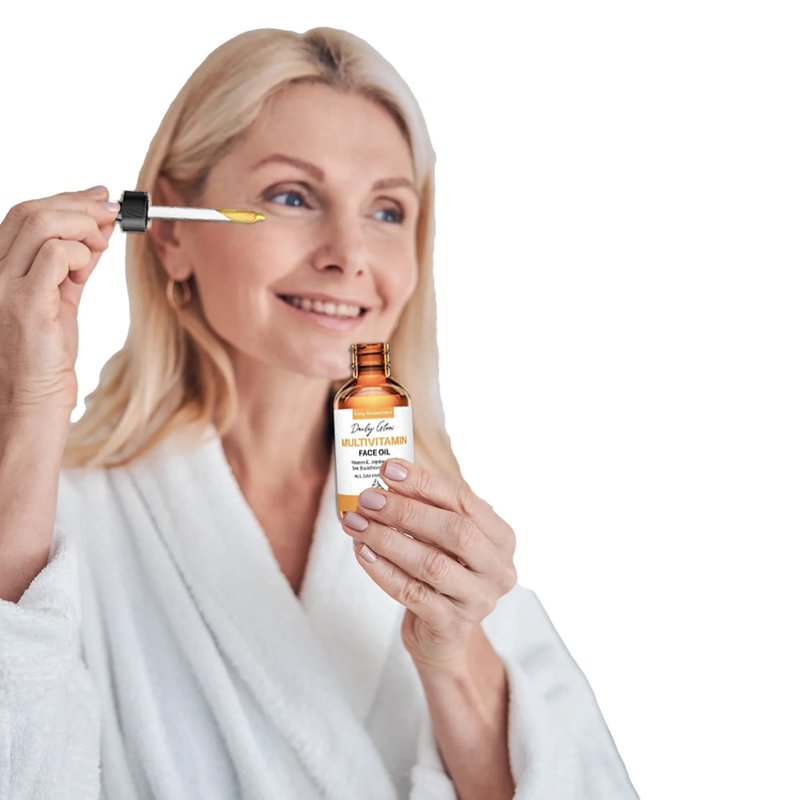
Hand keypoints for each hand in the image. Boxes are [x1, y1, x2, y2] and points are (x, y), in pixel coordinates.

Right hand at [0, 185, 117, 416]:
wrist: (30, 400)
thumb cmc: (46, 356)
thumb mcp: (61, 300)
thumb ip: (74, 266)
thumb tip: (97, 232)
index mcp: (0, 267)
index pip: (25, 214)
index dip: (66, 199)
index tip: (99, 198)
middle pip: (30, 211)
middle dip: (79, 205)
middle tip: (111, 214)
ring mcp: (3, 286)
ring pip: (40, 224)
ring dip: (82, 225)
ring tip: (103, 243)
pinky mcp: (24, 303)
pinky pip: (51, 255)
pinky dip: (78, 252)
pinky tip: (89, 265)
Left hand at [341, 458, 517, 670]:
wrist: (444, 634)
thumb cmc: (443, 573)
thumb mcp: (445, 539)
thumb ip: (428, 508)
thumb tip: (388, 476)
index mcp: (501, 538)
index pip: (464, 500)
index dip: (425, 482)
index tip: (388, 470)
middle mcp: (498, 569)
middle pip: (454, 531)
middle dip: (406, 511)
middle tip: (368, 498)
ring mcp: (478, 600)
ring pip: (431, 564)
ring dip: (388, 539)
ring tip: (356, 523)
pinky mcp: (451, 626)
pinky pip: (413, 594)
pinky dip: (383, 571)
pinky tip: (362, 553)